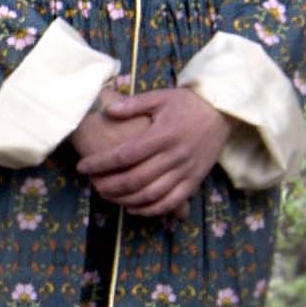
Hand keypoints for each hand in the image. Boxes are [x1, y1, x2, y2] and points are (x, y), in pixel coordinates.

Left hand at [70, 83, 226, 219]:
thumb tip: (107, 109)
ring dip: (125, 200)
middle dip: (109, 185)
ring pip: (151, 194)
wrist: (222, 111)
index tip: (83, 167)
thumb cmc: (188, 103)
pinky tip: (133, 208)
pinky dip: (150, 209)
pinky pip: (171, 202)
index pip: (124, 155)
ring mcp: (185, 171)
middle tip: (93, 185)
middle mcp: (173, 156)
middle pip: (134, 179)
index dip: (100, 163)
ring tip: (108, 196)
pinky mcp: (194, 181)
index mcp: (162, 134)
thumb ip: (133, 104)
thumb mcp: (160, 97)